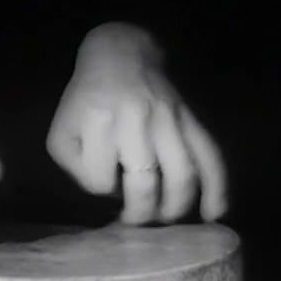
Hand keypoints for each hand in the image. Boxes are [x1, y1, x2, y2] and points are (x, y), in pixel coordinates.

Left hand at [46, 23, 226, 223]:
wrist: (119, 57)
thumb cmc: (85, 102)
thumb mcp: (63, 133)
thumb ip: (75, 168)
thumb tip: (110, 195)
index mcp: (99, 123)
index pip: (100, 179)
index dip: (100, 188)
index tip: (102, 181)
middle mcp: (137, 121)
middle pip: (144, 185)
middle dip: (140, 215)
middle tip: (134, 223)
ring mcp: (169, 120)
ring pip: (182, 175)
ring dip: (174, 208)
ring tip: (164, 220)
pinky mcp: (191, 119)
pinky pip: (211, 155)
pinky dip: (218, 188)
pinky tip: (213, 213)